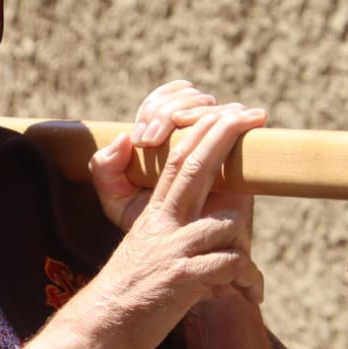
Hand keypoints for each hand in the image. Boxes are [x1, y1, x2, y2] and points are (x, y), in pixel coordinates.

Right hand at [75, 104, 267, 348]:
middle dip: (225, 136)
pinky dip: (246, 279)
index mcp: (153, 215)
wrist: (100, 328)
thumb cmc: (128, 293)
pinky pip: (229, 264)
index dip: (204, 134)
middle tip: (253, 115)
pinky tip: (248, 295)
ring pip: (227, 222)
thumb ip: (171, 227)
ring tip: (244, 275)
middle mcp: (162, 224)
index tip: (227, 114)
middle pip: (195, 167)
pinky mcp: (181, 279)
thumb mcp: (145, 249)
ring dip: (243, 245)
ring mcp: (172, 249)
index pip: (177, 161)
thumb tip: (203, 219)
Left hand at [90, 80, 228, 231]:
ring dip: (195, 110)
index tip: (143, 142)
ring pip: (207, 102)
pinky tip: (231, 120)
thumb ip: (107, 173)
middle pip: (182, 96)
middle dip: (166, 112)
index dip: (151, 112)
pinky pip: (236, 119)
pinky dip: (231, 116)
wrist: (187, 252)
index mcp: (159, 135)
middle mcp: (189, 131)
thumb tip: (122, 138)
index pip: (157, 102)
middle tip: (152, 141)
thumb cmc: (153, 226)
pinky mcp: (241, 150)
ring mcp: (215, 137)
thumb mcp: (119, 202)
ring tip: (183, 126)